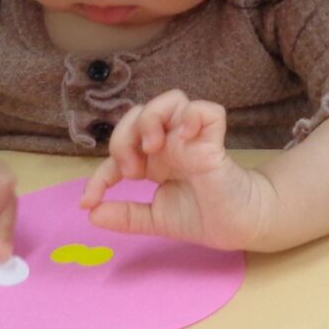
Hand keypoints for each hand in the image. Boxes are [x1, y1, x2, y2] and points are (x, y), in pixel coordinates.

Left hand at [79, 88, 272, 250]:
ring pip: (171, 100)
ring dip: (152, 120)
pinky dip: (193, 116)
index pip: (120, 151)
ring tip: (153, 149)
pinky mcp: (215, 142)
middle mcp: (171, 143)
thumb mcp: (156, 220)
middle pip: (138, 113)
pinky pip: (207, 111)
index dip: (99, 174)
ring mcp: (193, 139)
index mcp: (156, 160)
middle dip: (123, 138)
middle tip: (133, 173)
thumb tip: (91, 214)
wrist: (239, 228)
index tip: (89, 201)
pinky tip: (183, 139)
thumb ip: (126, 216)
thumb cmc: (204, 217)